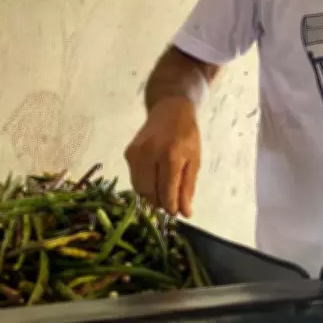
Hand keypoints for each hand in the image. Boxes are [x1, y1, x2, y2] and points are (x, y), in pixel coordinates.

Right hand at [125, 96, 200, 216]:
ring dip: (151, 195)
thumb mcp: (194, 161)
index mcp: (170, 155)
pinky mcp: (128, 153)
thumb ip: (188, 187)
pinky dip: (144, 184)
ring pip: (139, 188)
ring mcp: (135, 153)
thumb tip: (185, 212)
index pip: (166, 191)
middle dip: (160, 202)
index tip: (177, 213)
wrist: (170, 110)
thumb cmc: (186, 135)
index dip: (171, 206)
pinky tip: (155, 178)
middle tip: (171, 203)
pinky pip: (134, 178)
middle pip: (149, 192)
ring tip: (164, 190)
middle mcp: (149, 153)